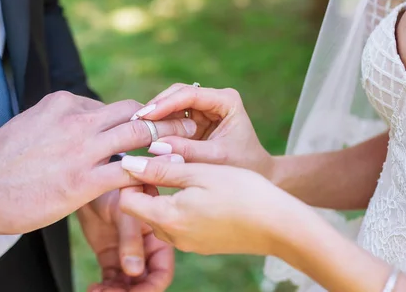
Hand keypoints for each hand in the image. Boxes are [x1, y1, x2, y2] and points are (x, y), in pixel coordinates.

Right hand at [0, 91, 196, 235]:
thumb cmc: (2, 160)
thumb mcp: (34, 125)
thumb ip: (64, 123)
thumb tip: (87, 128)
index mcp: (64, 102)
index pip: (112, 105)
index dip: (137, 117)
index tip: (154, 126)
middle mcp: (77, 118)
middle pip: (134, 111)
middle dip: (165, 117)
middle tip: (188, 123)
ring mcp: (81, 148)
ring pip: (139, 134)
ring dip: (169, 138)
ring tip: (190, 144)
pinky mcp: (82, 179)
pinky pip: (129, 170)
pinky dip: (152, 171)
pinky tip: (166, 175)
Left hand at [78, 185, 173, 291]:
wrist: (91, 178)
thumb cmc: (114, 187)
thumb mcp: (125, 212)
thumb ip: (131, 240)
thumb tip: (134, 272)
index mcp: (158, 238)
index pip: (161, 272)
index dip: (151, 288)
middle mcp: (146, 250)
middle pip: (145, 282)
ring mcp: (128, 255)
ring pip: (127, 285)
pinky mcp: (111, 257)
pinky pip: (111, 280)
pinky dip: (103, 288)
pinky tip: (92, 288)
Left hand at [117, 156, 312, 256]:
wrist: (279, 225)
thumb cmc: (242, 193)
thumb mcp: (199, 173)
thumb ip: (161, 170)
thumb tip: (128, 164)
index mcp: (168, 218)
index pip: (125, 201)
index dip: (130, 179)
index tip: (146, 161)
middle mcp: (173, 237)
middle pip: (140, 211)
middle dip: (145, 187)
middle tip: (164, 163)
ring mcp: (188, 244)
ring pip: (158, 218)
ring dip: (161, 197)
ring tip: (181, 174)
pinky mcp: (201, 245)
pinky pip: (176, 225)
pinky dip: (177, 208)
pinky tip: (197, 191)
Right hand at [137, 83, 272, 175]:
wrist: (257, 175)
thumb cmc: (243, 166)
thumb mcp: (216, 159)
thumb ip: (187, 151)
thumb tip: (154, 145)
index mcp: (226, 100)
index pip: (190, 94)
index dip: (166, 104)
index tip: (145, 116)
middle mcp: (214, 99)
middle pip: (178, 94)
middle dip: (157, 107)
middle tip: (135, 122)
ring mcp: (203, 108)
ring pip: (172, 103)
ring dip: (155, 115)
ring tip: (135, 128)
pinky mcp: (194, 120)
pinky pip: (172, 117)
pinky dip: (159, 125)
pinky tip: (144, 134)